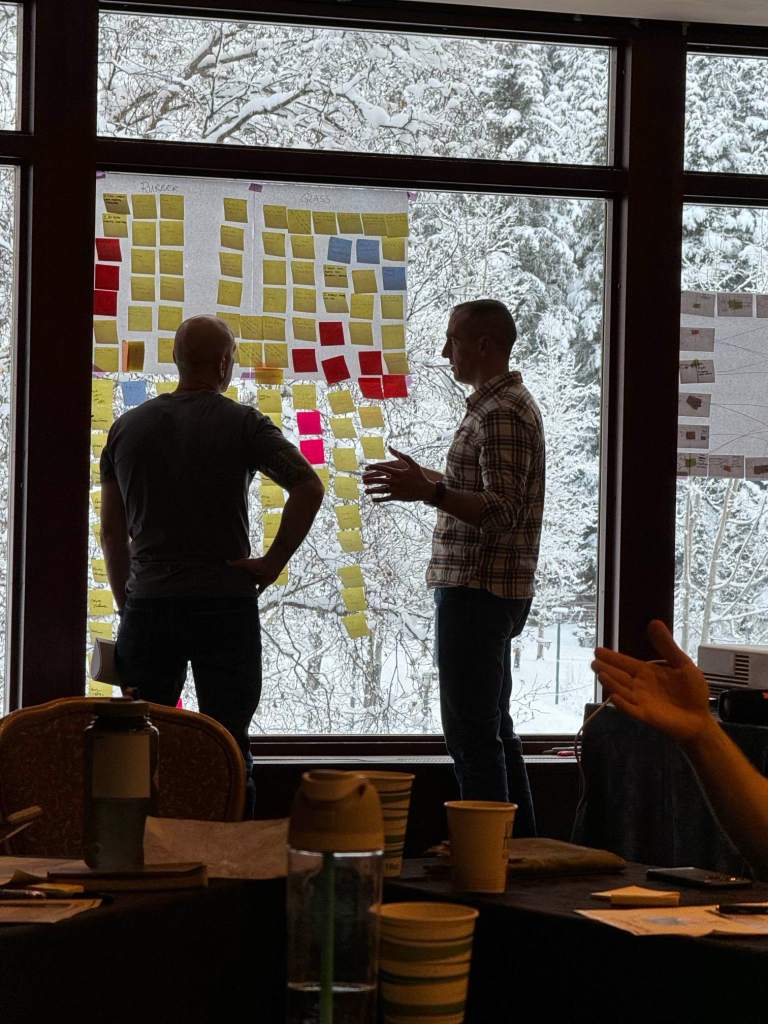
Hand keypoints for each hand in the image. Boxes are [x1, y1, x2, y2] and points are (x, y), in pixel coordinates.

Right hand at [228, 554, 283, 594]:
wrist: (270, 565)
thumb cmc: (257, 563)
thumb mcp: (245, 563)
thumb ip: (236, 564)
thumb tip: (226, 562)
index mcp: (248, 570)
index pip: (241, 575)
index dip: (237, 579)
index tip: (230, 583)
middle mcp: (253, 576)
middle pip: (246, 582)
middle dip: (242, 586)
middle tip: (235, 593)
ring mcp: (258, 580)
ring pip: (252, 587)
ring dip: (249, 591)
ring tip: (242, 598)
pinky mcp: (264, 584)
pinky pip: (260, 590)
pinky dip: (257, 595)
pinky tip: (253, 600)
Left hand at [362, 447, 435, 503]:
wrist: (426, 490)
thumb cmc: (419, 476)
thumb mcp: (413, 464)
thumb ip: (402, 456)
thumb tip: (391, 447)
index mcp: (398, 472)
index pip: (382, 469)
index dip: (373, 468)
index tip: (366, 468)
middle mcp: (395, 481)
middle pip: (379, 479)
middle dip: (370, 479)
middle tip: (362, 479)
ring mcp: (395, 489)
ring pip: (381, 490)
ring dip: (372, 490)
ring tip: (365, 491)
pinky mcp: (397, 497)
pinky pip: (385, 498)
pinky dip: (378, 499)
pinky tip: (373, 499)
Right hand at [591, 620, 711, 744]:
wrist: (700, 718)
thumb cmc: (691, 692)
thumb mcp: (682, 664)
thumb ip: (667, 646)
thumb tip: (654, 622)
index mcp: (647, 673)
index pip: (625, 663)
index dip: (612, 657)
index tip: (597, 650)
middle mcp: (639, 686)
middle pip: (619, 676)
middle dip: (606, 669)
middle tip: (593, 662)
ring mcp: (641, 701)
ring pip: (622, 691)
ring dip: (611, 683)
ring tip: (601, 674)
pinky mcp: (646, 716)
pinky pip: (631, 709)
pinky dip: (622, 704)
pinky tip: (614, 696)